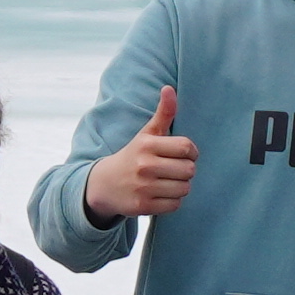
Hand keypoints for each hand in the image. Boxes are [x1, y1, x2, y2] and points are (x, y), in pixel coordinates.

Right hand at [83, 84, 195, 224]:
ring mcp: (143, 187)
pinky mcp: (142, 206)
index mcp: (147, 144)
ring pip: (184, 189)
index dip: (190, 152)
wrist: (104, 184)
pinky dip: (172, 201)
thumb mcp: (146, 134)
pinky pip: (175, 205)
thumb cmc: (133, 156)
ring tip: (167, 182)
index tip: (182, 154)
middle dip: (185, 171)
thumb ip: (163, 113)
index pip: (187, 147)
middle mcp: (144, 165)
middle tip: (174, 170)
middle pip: (189, 170)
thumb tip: (169, 88)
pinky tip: (161, 194)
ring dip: (180, 187)